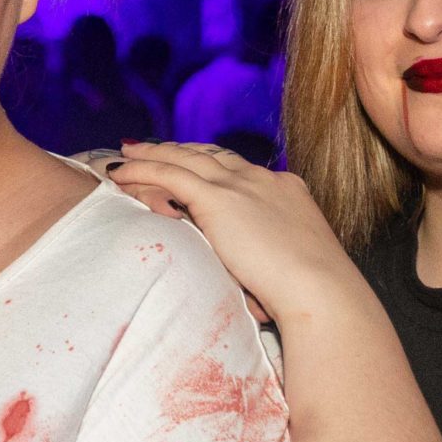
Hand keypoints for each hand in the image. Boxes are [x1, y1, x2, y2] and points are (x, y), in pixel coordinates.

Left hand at [106, 141, 362, 325]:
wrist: (321, 290)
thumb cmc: (311, 293)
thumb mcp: (293, 264)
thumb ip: (270, 256)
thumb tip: (256, 276)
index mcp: (285, 189)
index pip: (238, 167)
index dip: (209, 163)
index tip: (190, 163)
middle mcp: (262, 179)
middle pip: (210, 155)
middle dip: (178, 150)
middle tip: (149, 148)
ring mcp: (241, 185)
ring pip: (185, 158)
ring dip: (152, 154)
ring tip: (127, 154)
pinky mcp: (219, 198)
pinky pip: (169, 174)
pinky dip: (142, 169)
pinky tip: (120, 171)